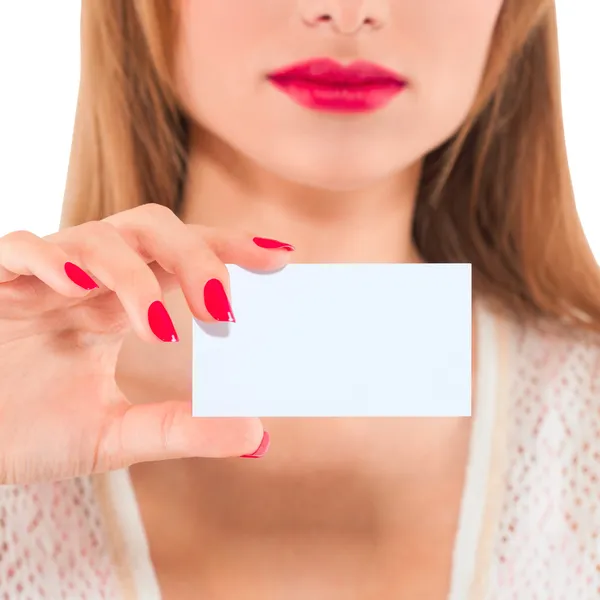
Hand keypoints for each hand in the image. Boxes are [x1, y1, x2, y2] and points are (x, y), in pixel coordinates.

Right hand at [0, 203, 292, 483]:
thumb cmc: (23, 430)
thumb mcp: (112, 436)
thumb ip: (180, 430)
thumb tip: (257, 434)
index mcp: (120, 306)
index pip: (184, 259)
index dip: (229, 249)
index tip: (280, 258)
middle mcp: (89, 280)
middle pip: (153, 231)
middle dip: (196, 256)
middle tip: (223, 307)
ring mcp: (41, 277)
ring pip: (99, 236)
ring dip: (134, 274)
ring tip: (160, 327)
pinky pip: (20, 247)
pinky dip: (50, 257)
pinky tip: (76, 284)